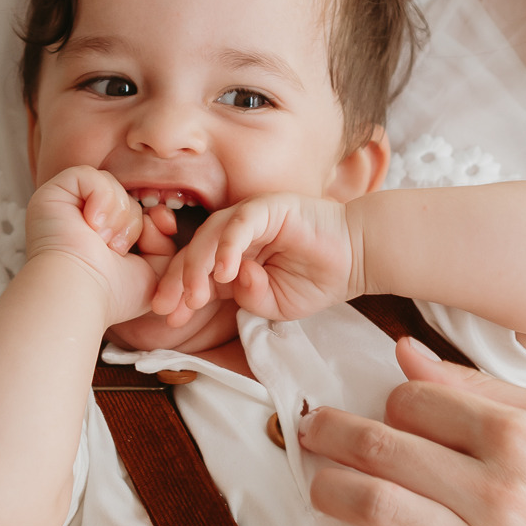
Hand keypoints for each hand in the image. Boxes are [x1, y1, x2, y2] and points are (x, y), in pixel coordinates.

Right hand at [24, 165, 161, 324]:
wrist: (79, 295)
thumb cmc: (112, 293)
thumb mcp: (153, 270)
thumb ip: (164, 241)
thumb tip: (159, 215)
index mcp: (99, 238)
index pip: (134, 209)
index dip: (154, 216)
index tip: (165, 229)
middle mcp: (79, 220)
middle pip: (126, 197)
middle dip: (135, 222)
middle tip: (118, 249)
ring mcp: (65, 205)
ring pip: (111, 184)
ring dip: (119, 215)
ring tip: (103, 241)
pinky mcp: (53, 192)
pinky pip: (90, 175)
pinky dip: (102, 198)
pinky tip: (93, 225)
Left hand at [150, 192, 352, 327]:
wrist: (357, 259)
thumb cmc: (317, 280)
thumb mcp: (275, 304)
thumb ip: (248, 299)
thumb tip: (231, 282)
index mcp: (233, 257)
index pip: (196, 272)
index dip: (179, 294)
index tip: (169, 318)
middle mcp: (235, 234)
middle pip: (194, 251)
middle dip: (178, 281)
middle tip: (169, 308)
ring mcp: (251, 217)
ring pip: (210, 234)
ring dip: (198, 266)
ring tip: (196, 296)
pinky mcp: (269, 206)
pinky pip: (240, 223)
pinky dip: (228, 246)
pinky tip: (224, 271)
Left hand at [296, 339, 525, 525]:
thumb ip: (482, 390)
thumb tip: (403, 356)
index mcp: (520, 435)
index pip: (413, 402)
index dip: (385, 404)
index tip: (376, 413)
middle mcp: (499, 491)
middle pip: (379, 449)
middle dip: (329, 434)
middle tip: (309, 431)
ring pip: (375, 510)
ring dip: (328, 491)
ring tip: (316, 484)